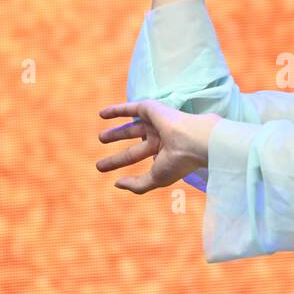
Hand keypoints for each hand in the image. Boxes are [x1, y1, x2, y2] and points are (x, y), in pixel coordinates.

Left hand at [96, 99, 220, 192]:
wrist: (193, 140)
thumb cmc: (178, 162)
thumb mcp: (156, 178)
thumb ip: (137, 185)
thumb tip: (116, 183)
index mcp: (166, 154)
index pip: (145, 162)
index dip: (133, 171)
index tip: (117, 179)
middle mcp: (161, 138)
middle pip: (135, 149)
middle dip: (118, 157)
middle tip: (100, 165)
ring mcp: (156, 123)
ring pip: (131, 129)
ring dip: (116, 134)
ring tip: (101, 139)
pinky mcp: (151, 109)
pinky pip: (130, 108)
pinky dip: (116, 110)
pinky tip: (101, 114)